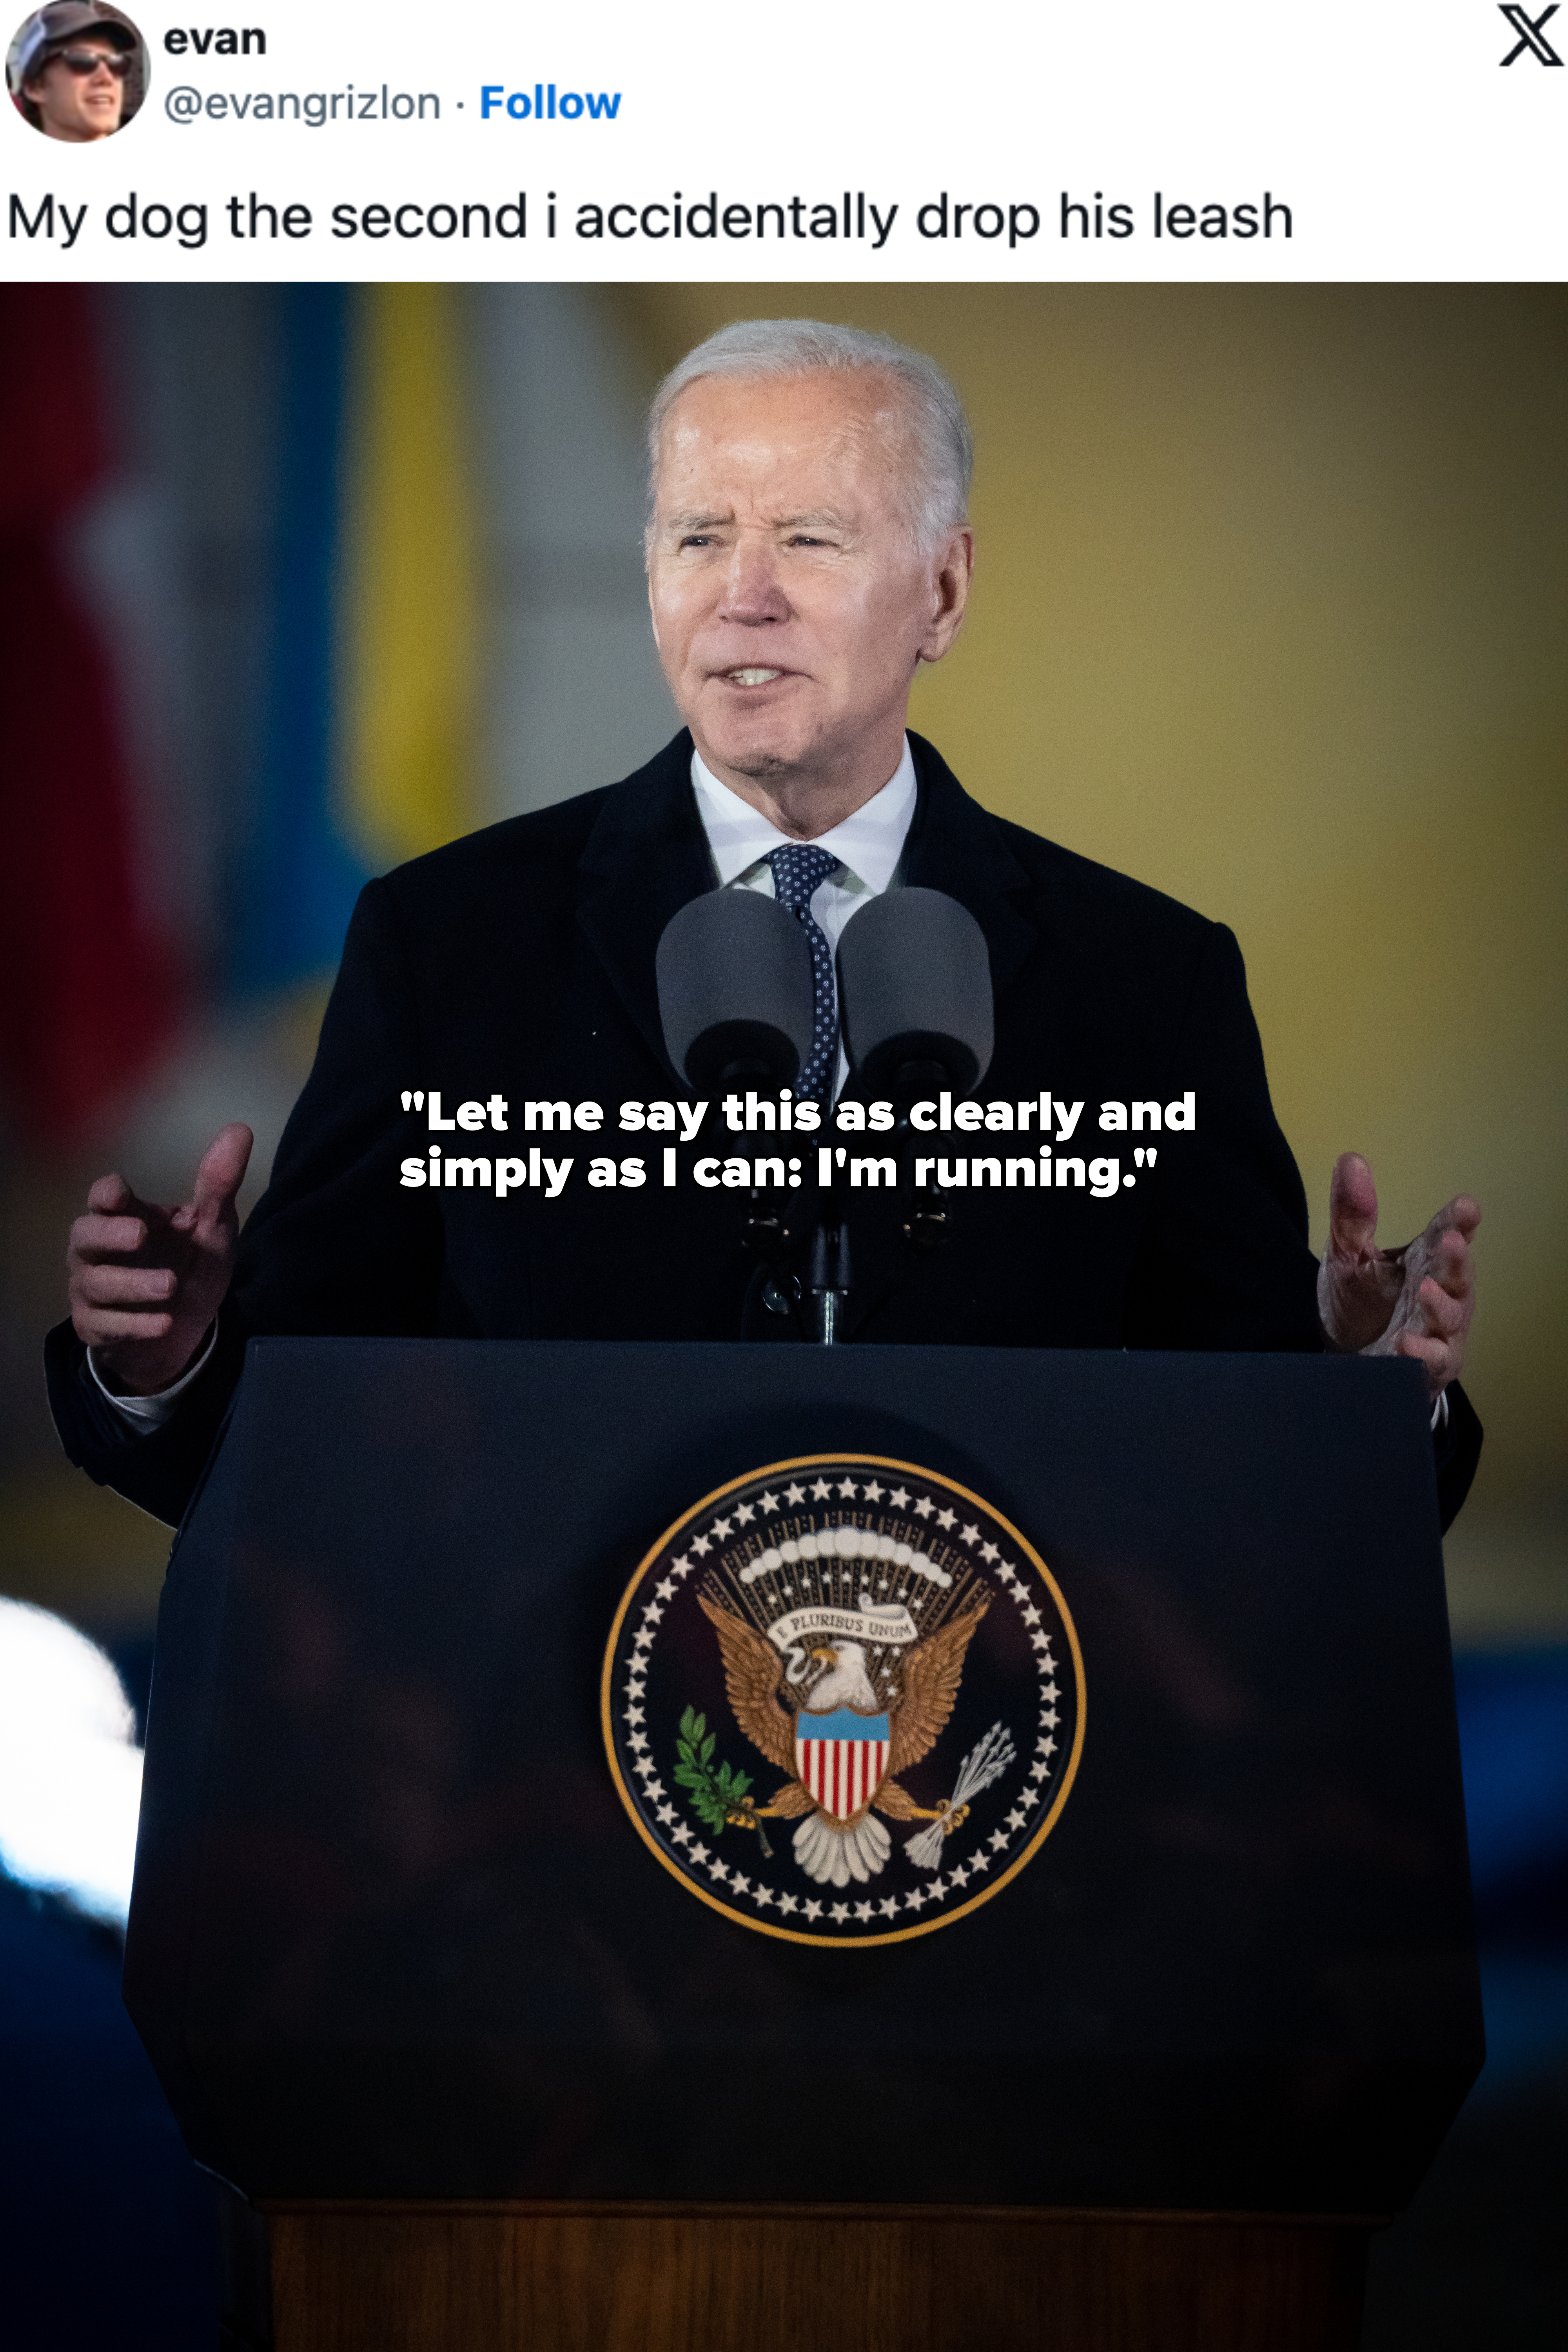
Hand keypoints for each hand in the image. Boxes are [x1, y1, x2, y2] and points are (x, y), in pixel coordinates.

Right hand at [67, 1124, 253, 1396]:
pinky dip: (135, 1325)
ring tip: (170, 1286)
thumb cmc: (189, 1266)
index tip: (119, 1194)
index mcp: (123, 1219)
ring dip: (133, 1285)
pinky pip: (105, 1326)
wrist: (183, 1332)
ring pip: (94, 1284)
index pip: (103, 1199)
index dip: (106, 1195)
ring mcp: (92, 1291)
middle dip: (108, 1235)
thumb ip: (219, 1184)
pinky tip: (164, 1324)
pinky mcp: (96, 1328)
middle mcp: (98, 1252)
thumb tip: (240, 1129)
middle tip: (140, 1235)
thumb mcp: (211, 1228)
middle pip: (84, 1236)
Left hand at [1317, 1151, 1478, 1398]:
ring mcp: (1438, 1330)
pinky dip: (1421, 1352)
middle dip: (1456, 1259)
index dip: (1458, 1221)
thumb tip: (1350, 1158)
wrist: (1342, 1361)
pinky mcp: (1428, 1365)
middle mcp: (1438, 1292)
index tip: (1466, 1206)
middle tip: (1453, 1242)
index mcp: (1422, 1260)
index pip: (1445, 1234)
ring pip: (1450, 1316)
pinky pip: (1431, 1359)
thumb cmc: (1356, 1303)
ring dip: (1440, 1304)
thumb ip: (1352, 1213)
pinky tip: (1406, 1344)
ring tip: (1424, 1290)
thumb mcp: (1347, 1254)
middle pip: (1455, 1273)